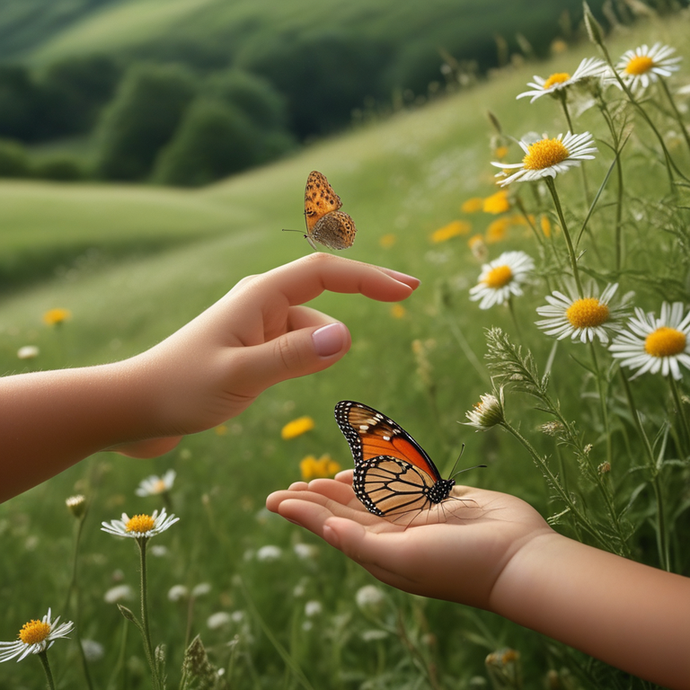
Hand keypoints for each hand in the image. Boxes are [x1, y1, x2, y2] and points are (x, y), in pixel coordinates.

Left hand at [132, 254, 419, 440]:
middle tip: (404, 295)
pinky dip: (302, 362)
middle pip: (325, 295)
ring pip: (310, 332)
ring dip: (312, 354)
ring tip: (254, 384)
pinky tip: (268, 385)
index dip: (369, 277)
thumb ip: (292, 356)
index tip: (407, 289)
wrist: (135, 407)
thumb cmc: (180, 389)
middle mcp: (262, 302)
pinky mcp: (253, 347)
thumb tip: (346, 336)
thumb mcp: (240, 376)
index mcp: (260, 295)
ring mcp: (258, 325)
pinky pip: (295, 348)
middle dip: (359, 298)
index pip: (326, 272)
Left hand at [266, 471, 551, 609]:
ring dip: (340, 489)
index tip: (276, 499)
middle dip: (314, 500)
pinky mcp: (432, 497)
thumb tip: (327, 531)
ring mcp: (412, 515)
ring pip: (366, 497)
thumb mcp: (405, 560)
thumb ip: (364, 544)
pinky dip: (374, 476)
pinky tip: (357, 473)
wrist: (515, 555)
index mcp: (379, 553)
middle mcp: (391, 534)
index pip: (332, 529)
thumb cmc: (458, 564)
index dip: (304, 514)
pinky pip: (396, 483)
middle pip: (343, 513)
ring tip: (314, 480)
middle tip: (286, 487)